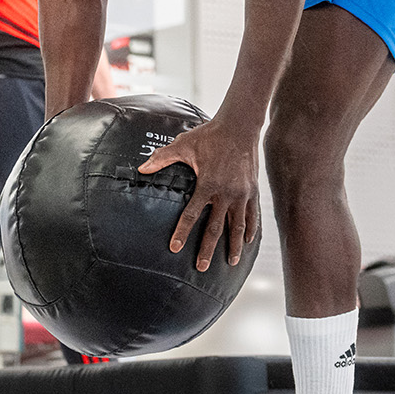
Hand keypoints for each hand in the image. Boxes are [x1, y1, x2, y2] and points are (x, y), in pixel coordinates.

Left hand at [138, 117, 261, 270]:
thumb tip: (142, 168)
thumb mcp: (183, 145)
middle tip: (201, 267)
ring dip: (233, 246)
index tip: (175, 248)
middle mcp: (226, 193)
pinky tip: (247, 242)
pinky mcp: (252, 191)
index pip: (192, 214)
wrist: (240, 126)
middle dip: (207, 249)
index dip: (182, 232)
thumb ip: (162, 158)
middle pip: (216, 228)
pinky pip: (252, 215)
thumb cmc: (210, 135)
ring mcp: (242, 194)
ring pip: (238, 226)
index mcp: (208, 184)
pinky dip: (250, 230)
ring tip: (230, 262)